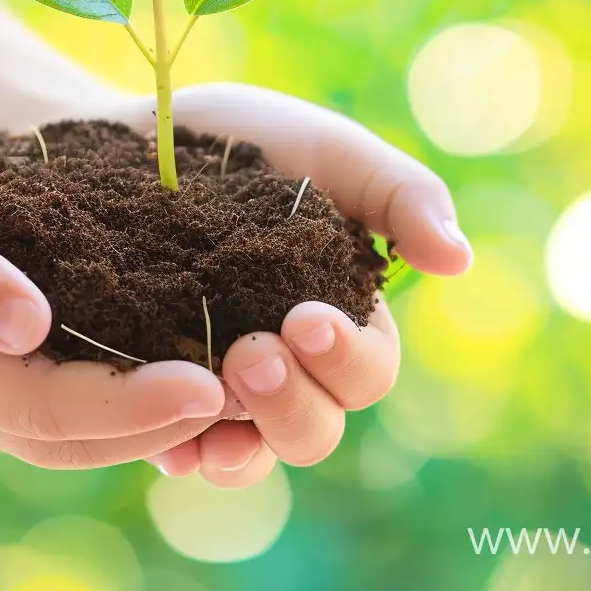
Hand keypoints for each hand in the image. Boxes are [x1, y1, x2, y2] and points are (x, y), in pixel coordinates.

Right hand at [0, 100, 229, 468]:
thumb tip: (28, 325)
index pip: (46, 408)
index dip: (131, 403)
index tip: (209, 381)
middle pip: (74, 437)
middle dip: (164, 423)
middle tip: (256, 392)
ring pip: (76, 430)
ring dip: (154, 417)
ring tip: (240, 384)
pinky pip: (65, 398)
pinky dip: (125, 390)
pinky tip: (184, 354)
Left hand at [138, 82, 470, 483]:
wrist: (131, 136)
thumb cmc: (245, 141)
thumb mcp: (325, 150)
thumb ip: (399, 195)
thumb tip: (458, 260)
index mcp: (341, 319)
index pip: (368, 371)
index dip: (347, 359)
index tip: (306, 320)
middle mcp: (290, 367)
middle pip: (316, 428)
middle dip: (292, 401)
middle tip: (252, 354)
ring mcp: (223, 386)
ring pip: (252, 453)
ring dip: (243, 444)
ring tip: (213, 400)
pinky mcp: (158, 390)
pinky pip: (176, 446)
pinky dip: (178, 451)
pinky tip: (165, 438)